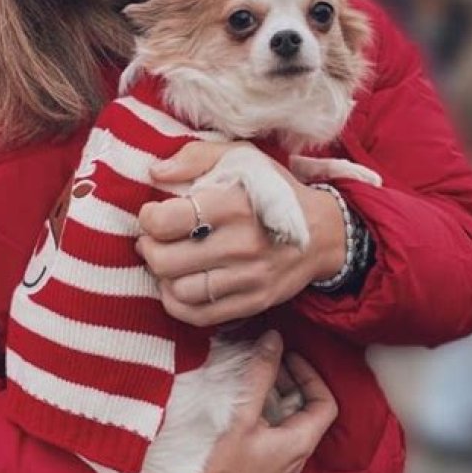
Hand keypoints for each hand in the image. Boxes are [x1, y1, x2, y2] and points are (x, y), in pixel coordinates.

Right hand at [118, 331, 336, 472]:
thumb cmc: (222, 468)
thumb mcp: (243, 415)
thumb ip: (261, 375)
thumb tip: (274, 339)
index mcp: (300, 443)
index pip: (326, 403)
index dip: (311, 375)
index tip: (288, 357)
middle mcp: (295, 454)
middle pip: (306, 408)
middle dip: (290, 379)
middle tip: (267, 361)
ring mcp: (277, 461)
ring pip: (287, 418)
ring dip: (273, 392)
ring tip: (252, 375)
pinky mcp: (260, 464)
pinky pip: (272, 429)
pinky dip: (262, 408)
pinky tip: (240, 400)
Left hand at [136, 142, 345, 327]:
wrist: (323, 232)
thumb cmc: (272, 190)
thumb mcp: (240, 158)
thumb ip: (195, 157)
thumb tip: (155, 172)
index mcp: (233, 204)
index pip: (166, 222)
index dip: (148, 218)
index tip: (152, 213)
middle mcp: (241, 244)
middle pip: (166, 261)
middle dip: (149, 248)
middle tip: (152, 239)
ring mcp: (249, 278)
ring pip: (179, 291)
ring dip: (163, 277)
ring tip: (167, 260)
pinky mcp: (254, 303)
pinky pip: (199, 315)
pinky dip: (177, 303)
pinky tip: (178, 283)